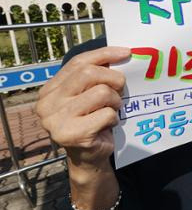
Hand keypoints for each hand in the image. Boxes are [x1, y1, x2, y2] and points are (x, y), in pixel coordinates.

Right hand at [36, 46, 129, 168]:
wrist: (88, 157)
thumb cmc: (91, 121)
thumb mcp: (88, 95)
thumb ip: (95, 76)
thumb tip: (122, 53)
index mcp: (49, 90)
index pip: (78, 62)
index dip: (104, 54)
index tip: (126, 52)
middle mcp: (47, 104)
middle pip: (89, 74)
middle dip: (113, 78)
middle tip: (121, 89)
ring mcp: (56, 120)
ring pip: (101, 93)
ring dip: (115, 102)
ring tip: (111, 110)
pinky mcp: (71, 134)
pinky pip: (106, 114)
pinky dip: (114, 118)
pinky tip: (107, 125)